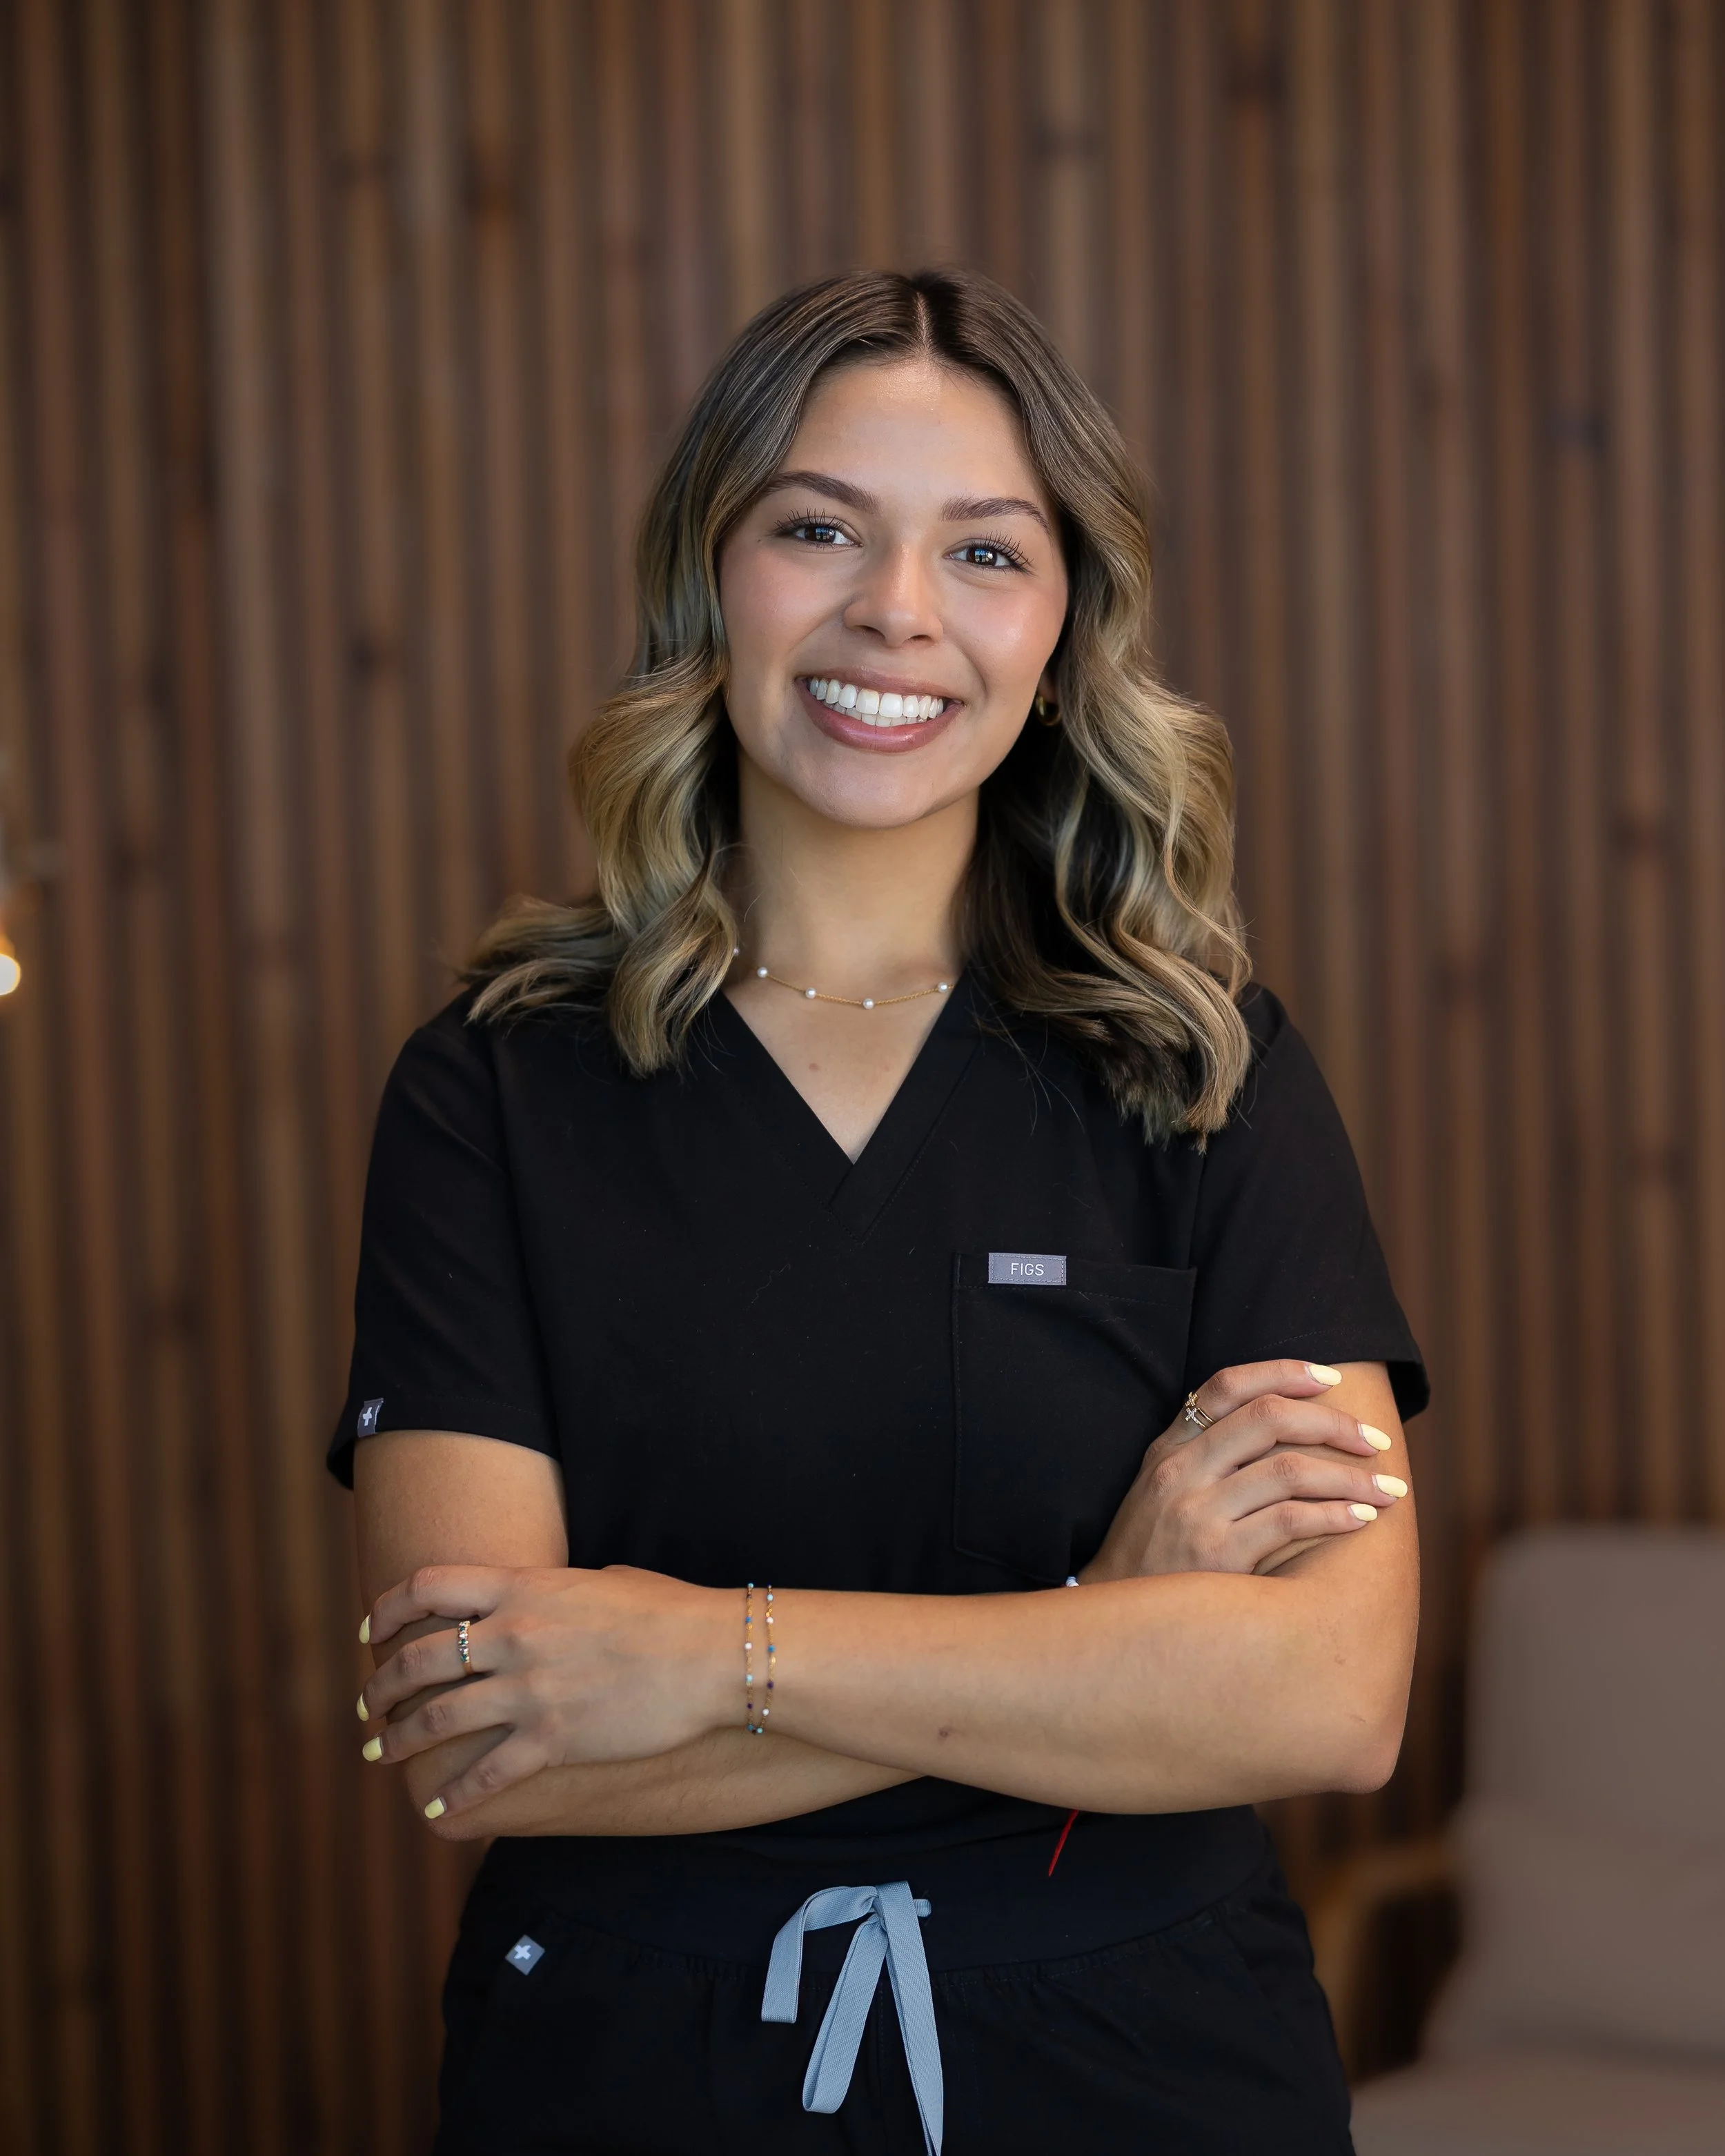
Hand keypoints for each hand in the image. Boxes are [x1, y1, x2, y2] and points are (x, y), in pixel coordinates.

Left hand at [357, 1562, 734, 1823]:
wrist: (711, 1655)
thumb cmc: (668, 1609)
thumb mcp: (601, 1580)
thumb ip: (555, 1591)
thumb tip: (543, 1597)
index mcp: (522, 1588)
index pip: (428, 1587)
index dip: (388, 1607)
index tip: (370, 1629)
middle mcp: (513, 1636)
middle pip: (418, 1660)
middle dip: (381, 1687)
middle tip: (370, 1707)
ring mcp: (529, 1690)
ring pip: (437, 1719)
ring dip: (400, 1740)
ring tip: (382, 1754)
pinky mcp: (553, 1740)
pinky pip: (488, 1774)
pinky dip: (458, 1796)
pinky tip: (442, 1810)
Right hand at [1081, 1360, 1405, 1581]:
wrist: (1116, 1618)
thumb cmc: (1152, 1553)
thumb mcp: (1161, 1490)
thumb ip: (1205, 1454)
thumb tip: (1281, 1423)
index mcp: (1169, 1448)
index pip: (1227, 1385)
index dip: (1284, 1372)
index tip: (1331, 1379)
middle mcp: (1181, 1472)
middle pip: (1269, 1419)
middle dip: (1334, 1424)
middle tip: (1375, 1440)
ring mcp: (1197, 1512)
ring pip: (1288, 1470)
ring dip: (1350, 1477)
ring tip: (1388, 1489)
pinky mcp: (1217, 1557)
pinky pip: (1289, 1521)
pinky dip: (1335, 1515)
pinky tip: (1362, 1519)